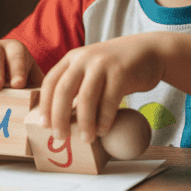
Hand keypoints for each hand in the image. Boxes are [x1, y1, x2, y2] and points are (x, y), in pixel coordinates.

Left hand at [37, 34, 163, 142]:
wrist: (147, 51)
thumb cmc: (115, 67)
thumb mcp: (90, 69)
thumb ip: (76, 85)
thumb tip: (60, 119)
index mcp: (72, 58)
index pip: (51, 81)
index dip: (45, 104)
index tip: (43, 124)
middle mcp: (83, 58)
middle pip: (64, 90)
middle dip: (59, 116)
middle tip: (60, 136)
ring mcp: (102, 64)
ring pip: (85, 98)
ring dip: (84, 122)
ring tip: (86, 139)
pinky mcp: (121, 73)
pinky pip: (108, 101)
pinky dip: (104, 119)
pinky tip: (103, 130)